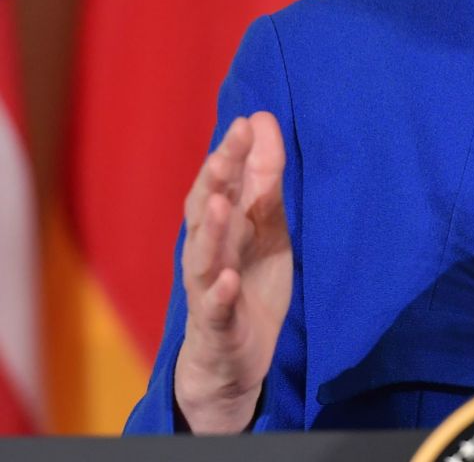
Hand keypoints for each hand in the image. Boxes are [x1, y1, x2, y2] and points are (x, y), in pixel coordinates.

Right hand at [174, 113, 292, 432]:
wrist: (235, 356)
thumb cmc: (249, 279)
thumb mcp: (267, 226)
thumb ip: (264, 180)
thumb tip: (262, 120)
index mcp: (223, 223)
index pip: (224, 181)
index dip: (234, 152)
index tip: (248, 121)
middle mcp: (208, 250)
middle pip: (206, 209)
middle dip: (215, 179)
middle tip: (227, 148)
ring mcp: (208, 288)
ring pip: (203, 256)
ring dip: (211, 229)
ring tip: (221, 203)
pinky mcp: (217, 325)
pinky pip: (215, 308)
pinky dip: (219, 293)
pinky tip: (227, 280)